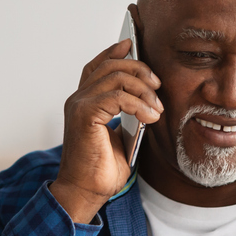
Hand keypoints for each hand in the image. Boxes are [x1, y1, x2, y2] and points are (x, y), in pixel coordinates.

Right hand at [50, 38, 163, 222]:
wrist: (87, 191)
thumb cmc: (101, 169)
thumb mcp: (121, 135)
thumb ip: (127, 114)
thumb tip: (147, 100)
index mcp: (84, 102)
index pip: (97, 66)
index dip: (114, 52)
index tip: (132, 44)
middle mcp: (78, 99)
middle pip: (110, 66)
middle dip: (139, 70)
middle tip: (157, 85)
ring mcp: (79, 105)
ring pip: (116, 77)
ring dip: (143, 89)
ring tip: (157, 108)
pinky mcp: (84, 115)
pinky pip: (117, 97)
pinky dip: (139, 105)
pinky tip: (150, 117)